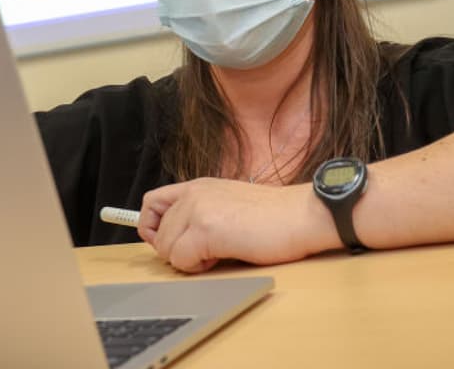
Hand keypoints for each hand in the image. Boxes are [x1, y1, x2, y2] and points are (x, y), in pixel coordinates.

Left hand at [137, 178, 339, 272]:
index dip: (152, 227)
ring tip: (217, 253)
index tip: (167, 242)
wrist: (301, 215)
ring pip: (166, 249)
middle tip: (205, 252)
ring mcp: (198, 210)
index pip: (152, 202)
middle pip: (157, 233)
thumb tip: (177, 240)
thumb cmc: (274, 217)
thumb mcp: (230, 204)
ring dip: (188, 260)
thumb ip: (202, 213)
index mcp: (198, 186)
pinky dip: (197, 267)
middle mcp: (193, 194)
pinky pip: (180, 260)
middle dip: (175, 251)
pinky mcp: (207, 230)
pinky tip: (220, 257)